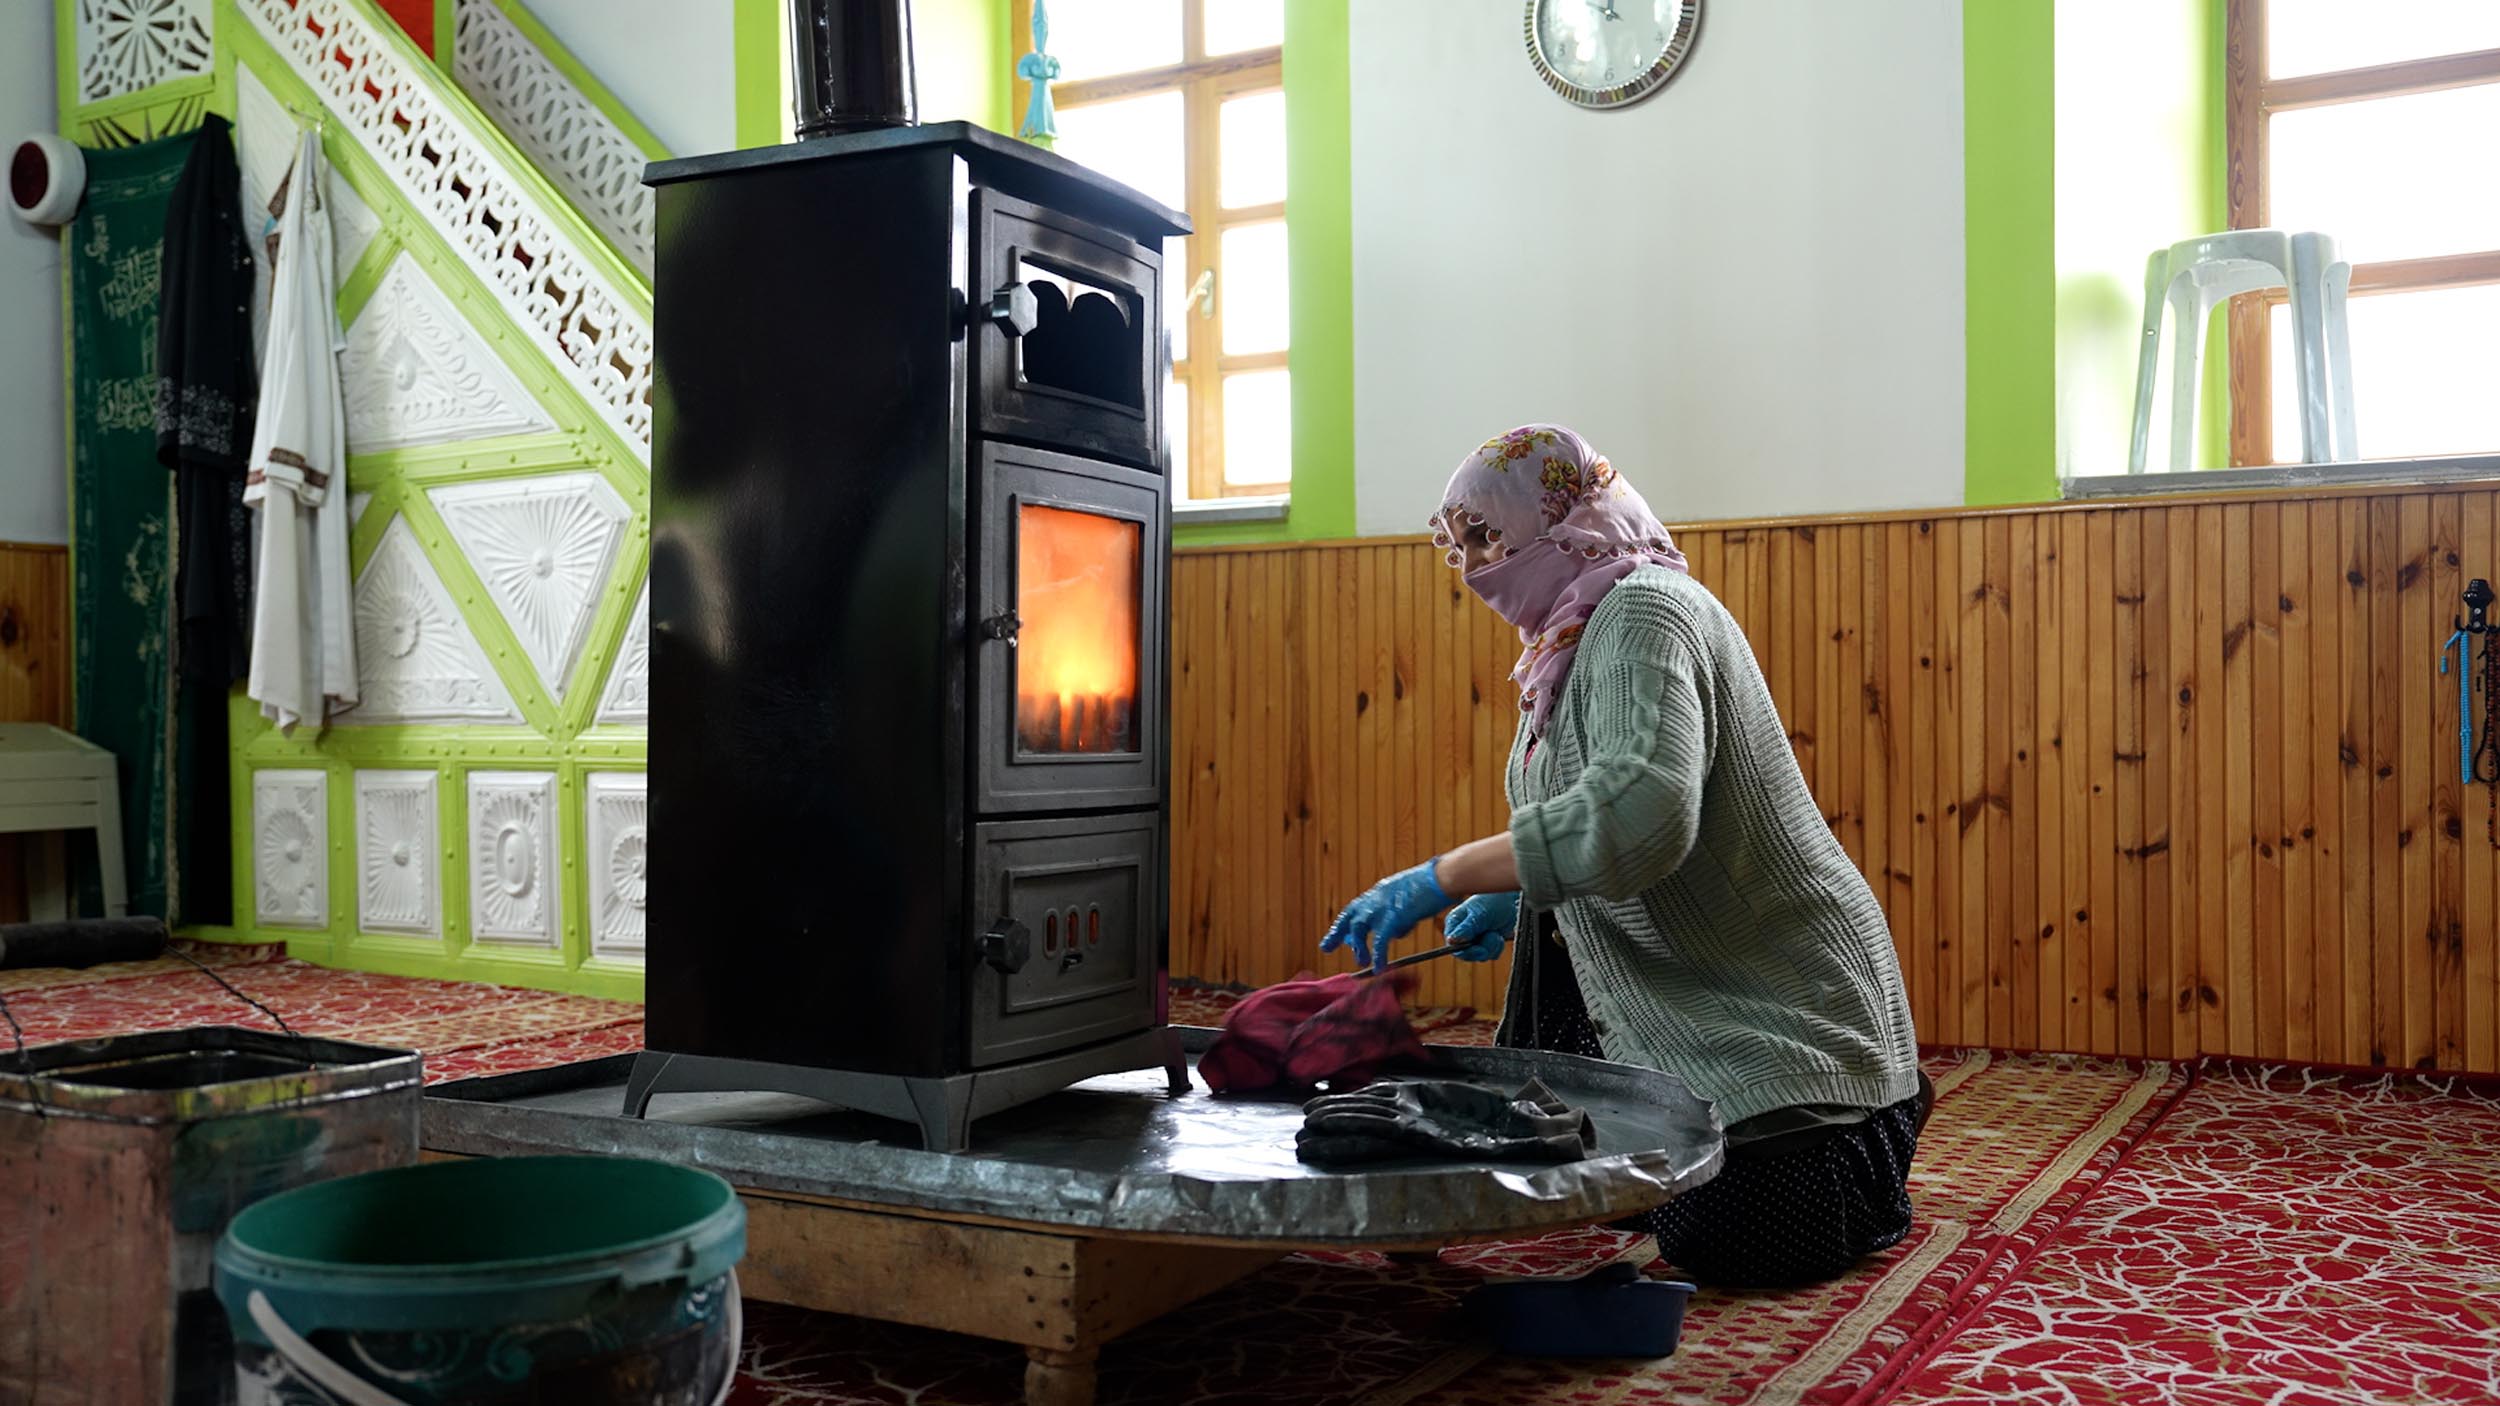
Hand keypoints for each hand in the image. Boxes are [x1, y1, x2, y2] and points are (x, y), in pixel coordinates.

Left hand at [1320, 859, 1453, 969]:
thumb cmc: (1431, 887)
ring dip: (1358, 946)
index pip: (1354, 908)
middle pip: (1350, 916)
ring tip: (1361, 962)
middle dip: (1337, 933)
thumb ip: (1397, 917)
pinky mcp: (1394, 916)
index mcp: (1379, 893)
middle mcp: (1376, 898)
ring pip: (1359, 928)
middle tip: (1325, 947)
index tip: (1334, 936)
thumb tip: (1395, 933)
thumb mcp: (1407, 900)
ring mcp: (1383, 906)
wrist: (1441, 877)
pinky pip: (1381, 940)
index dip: (1343, 923)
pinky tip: (1379, 968)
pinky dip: (1379, 956)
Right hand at [1443, 891, 1519, 961]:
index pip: (1452, 945)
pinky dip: (1498, 947)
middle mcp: (1462, 933)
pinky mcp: (1487, 944)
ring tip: (1495, 931)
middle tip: (1491, 935)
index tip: (1479, 948)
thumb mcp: (1479, 914)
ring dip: (1491, 945)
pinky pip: (1491, 955)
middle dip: (1482, 947)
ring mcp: (1475, 940)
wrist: (1512, 901)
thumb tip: (1451, 940)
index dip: (1465, 950)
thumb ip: (1466, 928)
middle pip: (1466, 954)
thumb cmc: (1492, 901)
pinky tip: (1499, 935)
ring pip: (1480, 956)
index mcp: (1454, 924)